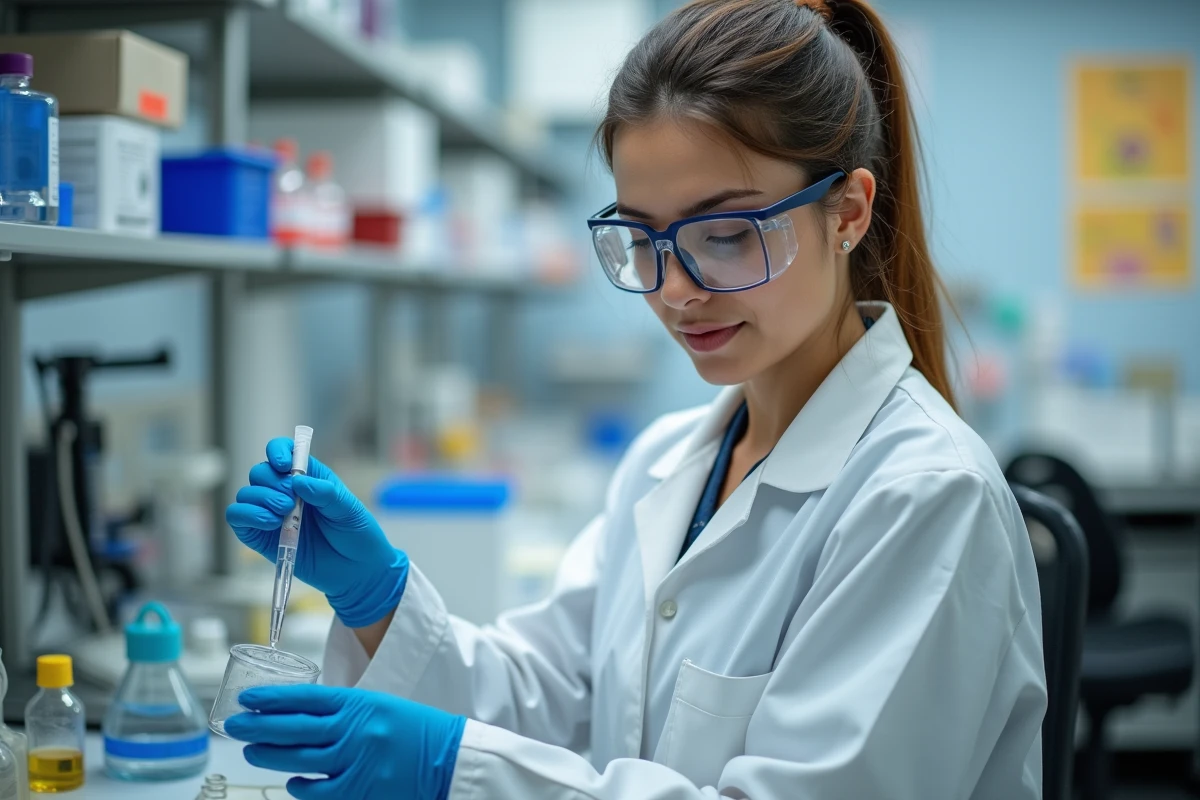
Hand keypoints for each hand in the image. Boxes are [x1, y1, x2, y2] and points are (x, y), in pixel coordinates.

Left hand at [224, 685, 465, 799]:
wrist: (451, 760)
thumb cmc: (416, 731)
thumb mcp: (381, 707)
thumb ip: (345, 711)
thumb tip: (300, 716)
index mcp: (361, 703)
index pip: (306, 699)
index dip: (272, 699)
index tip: (248, 699)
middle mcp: (355, 730)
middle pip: (294, 728)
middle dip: (258, 726)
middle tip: (234, 725)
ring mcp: (356, 761)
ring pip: (299, 759)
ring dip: (270, 755)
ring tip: (251, 750)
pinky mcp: (361, 790)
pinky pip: (319, 791)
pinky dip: (301, 787)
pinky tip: (291, 782)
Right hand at [225, 438, 406, 627]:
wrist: (357, 571)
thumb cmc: (356, 534)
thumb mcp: (348, 509)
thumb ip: (325, 493)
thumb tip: (297, 480)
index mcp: (307, 477)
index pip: (282, 451)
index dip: (277, 450)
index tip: (284, 464)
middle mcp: (285, 492)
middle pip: (259, 472)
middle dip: (271, 482)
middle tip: (290, 500)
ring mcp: (271, 514)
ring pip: (246, 494)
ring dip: (260, 499)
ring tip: (284, 513)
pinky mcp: (261, 537)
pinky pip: (237, 519)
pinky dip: (247, 516)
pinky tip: (271, 523)